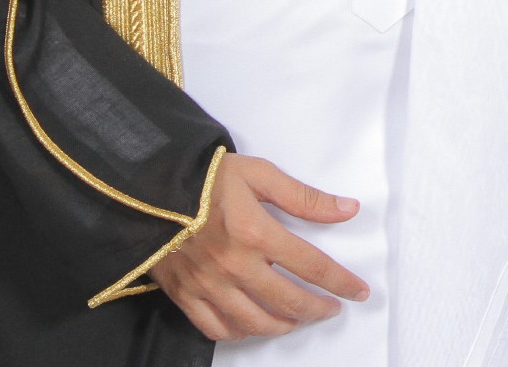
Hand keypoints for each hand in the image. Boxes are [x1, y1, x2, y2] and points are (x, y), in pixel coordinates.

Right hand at [153, 154, 370, 341]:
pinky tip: (252, 325)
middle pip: (288, 301)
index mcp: (256, 233)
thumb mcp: (259, 174)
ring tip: (296, 319)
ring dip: (283, 326)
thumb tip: (348, 209)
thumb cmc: (206, 176)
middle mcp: (234, 266)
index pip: (312, 266)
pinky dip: (239, 332)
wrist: (148, 186)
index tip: (358, 292)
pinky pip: (216, 328)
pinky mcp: (185, 295)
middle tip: (330, 309)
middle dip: (317, 309)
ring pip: (254, 323)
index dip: (341, 282)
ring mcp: (208, 285)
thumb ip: (304, 197)